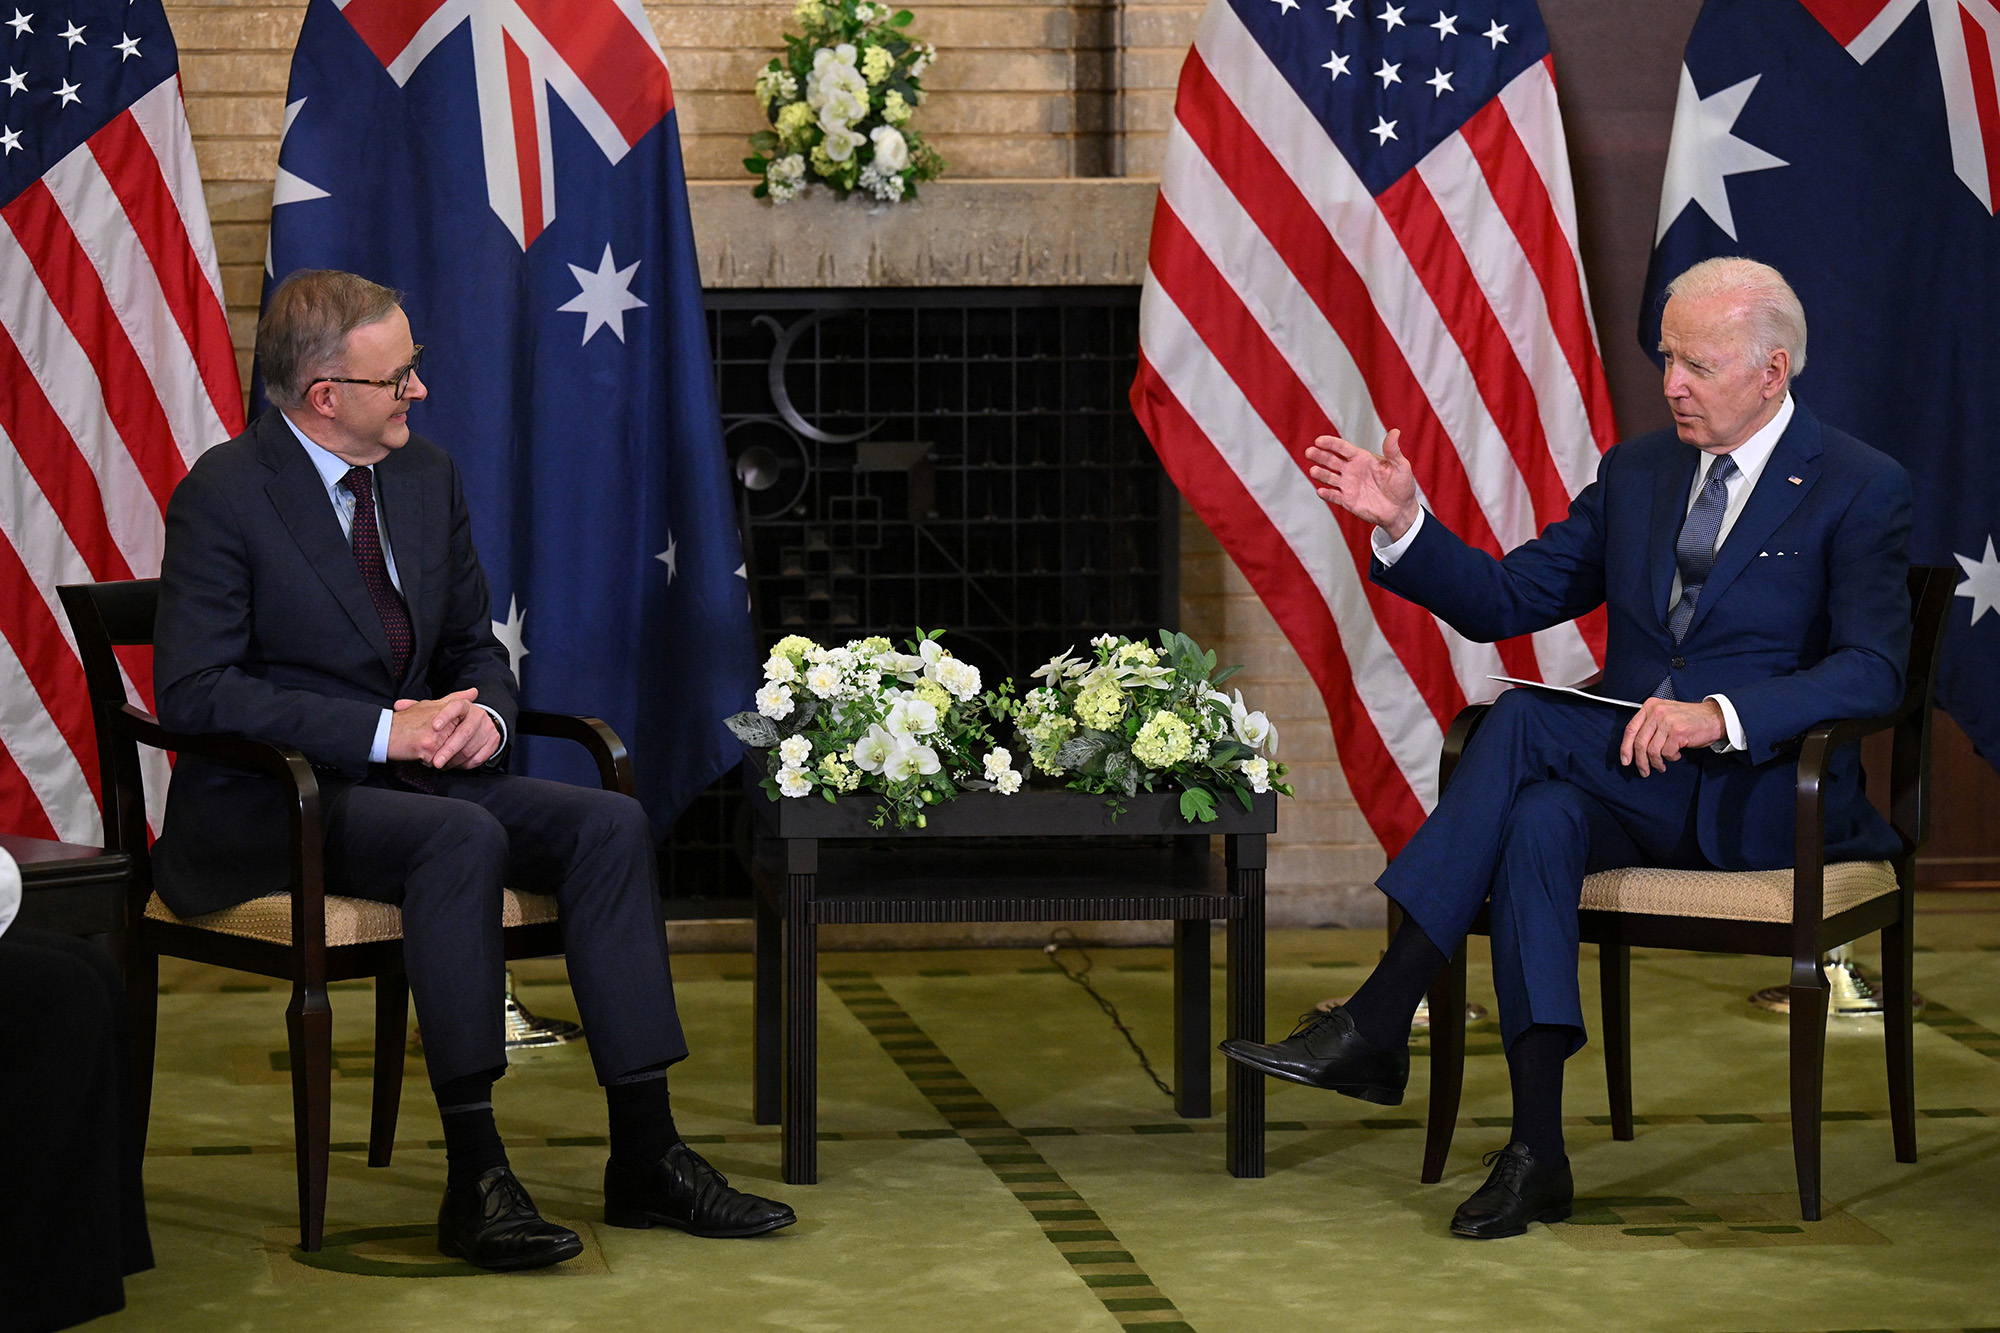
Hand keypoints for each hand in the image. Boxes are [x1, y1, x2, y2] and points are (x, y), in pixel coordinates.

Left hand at [388, 688, 500, 768]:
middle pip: (464, 732)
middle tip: (436, 762)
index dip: (445, 716)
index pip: (454, 706)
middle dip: (449, 749)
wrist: (480, 723)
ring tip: (443, 765)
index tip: (434, 727)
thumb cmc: (454, 719)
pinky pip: (479, 756)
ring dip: (455, 760)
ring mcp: (488, 728)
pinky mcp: (494, 740)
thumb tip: (398, 705)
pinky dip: (466, 764)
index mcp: (463, 705)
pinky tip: (456, 765)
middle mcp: (478, 714)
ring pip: (471, 748)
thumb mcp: (436, 711)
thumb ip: (417, 707)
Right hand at [1303, 429, 1420, 538]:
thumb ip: (1393, 451)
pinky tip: (1321, 491)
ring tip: (1313, 471)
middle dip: (1319, 456)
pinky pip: (1334, 496)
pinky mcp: (1347, 501)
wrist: (1401, 510)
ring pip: (1329, 477)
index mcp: (1362, 458)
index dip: (1331, 444)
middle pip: (1331, 461)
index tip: (1319, 441)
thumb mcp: (1401, 466)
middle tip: (1309, 452)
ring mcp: (1348, 485)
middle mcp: (1351, 470)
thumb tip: (1395, 431)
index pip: (1342, 448)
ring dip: (1320, 474)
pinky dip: (1327, 494)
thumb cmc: (1402, 485)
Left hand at [1620, 698, 1724, 775]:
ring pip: (1652, 750)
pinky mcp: (1678, 732)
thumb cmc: (1689, 719)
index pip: (1630, 729)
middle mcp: (1657, 712)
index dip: (1625, 748)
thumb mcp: (1664, 715)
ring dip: (1656, 763)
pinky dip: (1671, 758)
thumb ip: (1649, 726)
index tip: (1625, 760)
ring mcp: (1668, 721)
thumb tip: (1633, 749)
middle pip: (1639, 743)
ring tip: (1661, 765)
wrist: (1714, 717)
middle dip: (1640, 761)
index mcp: (1650, 707)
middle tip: (1644, 770)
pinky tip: (1676, 755)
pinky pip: (1667, 753)